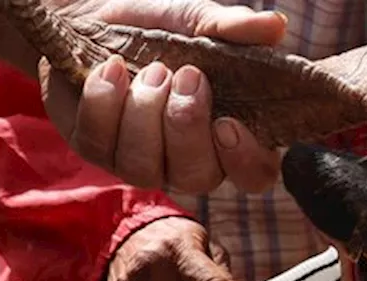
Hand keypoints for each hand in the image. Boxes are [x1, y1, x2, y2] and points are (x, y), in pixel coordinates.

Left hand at [39, 0, 287, 193]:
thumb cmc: (157, 27)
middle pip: (197, 178)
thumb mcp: (197, 21)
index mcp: (229, 135)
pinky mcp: (97, 149)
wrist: (91, 14)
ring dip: (146, 114)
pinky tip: (112, 68)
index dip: (244, 161)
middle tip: (188, 76)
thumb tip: (275, 26)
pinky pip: (100, 144)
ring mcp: (141, 161)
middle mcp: (188, 159)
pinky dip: (105, 102)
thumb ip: (233, 28)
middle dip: (187, 127)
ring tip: (151, 69)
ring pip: (145, 168)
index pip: (253, 175)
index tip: (228, 124)